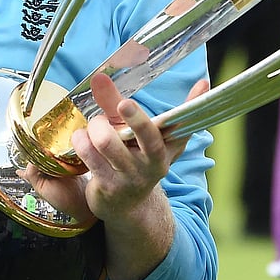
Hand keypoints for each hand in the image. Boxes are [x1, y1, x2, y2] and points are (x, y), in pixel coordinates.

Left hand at [20, 73, 209, 225]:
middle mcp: (153, 164)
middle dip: (135, 117)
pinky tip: (81, 139)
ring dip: (95, 126)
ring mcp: (132, 177)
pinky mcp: (109, 187)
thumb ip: (115, 101)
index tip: (199, 83)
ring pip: (107, 140)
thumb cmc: (129, 157)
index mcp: (167, 147)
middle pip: (147, 135)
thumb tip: (99, 74)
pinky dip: (80, 140)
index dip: (190, 104)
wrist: (125, 205)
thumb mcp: (131, 132)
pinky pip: (89, 154)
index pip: (179, 126)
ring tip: (93, 126)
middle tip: (124, 104)